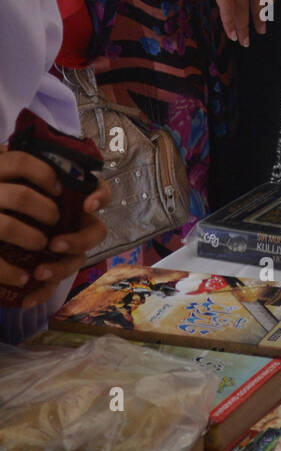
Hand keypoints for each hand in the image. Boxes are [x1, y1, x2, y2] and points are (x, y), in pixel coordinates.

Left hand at [0, 147, 110, 308]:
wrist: (7, 217)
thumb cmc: (18, 195)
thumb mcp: (23, 180)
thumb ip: (26, 167)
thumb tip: (11, 150)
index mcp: (76, 198)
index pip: (101, 192)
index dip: (100, 198)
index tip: (88, 203)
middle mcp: (78, 223)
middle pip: (95, 233)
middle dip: (77, 240)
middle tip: (55, 244)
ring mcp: (68, 247)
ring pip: (78, 260)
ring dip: (61, 267)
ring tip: (39, 272)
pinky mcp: (53, 268)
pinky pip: (55, 284)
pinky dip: (41, 292)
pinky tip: (26, 300)